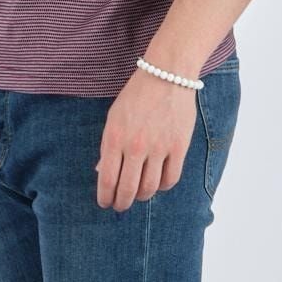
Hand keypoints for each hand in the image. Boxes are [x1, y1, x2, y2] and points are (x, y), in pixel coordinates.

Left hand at [95, 68, 198, 209]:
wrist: (167, 76)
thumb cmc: (136, 97)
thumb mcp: (114, 118)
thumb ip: (108, 146)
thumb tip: (101, 172)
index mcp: (114, 138)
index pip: (107, 179)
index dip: (105, 197)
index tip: (105, 204)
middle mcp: (135, 146)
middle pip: (128, 189)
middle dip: (122, 203)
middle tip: (120, 206)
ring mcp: (159, 148)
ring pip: (149, 188)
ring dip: (141, 197)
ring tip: (138, 196)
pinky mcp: (179, 147)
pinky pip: (170, 178)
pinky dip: (161, 187)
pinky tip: (156, 184)